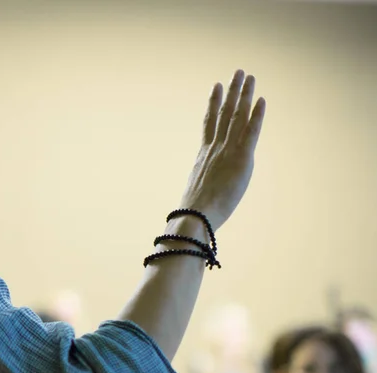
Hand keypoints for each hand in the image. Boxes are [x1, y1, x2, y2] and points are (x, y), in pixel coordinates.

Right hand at [181, 70, 264, 230]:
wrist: (196, 215)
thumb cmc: (194, 213)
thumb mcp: (196, 193)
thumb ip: (203, 183)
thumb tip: (200, 192)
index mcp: (203, 155)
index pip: (209, 123)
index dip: (213, 103)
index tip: (216, 86)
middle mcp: (214, 148)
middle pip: (224, 113)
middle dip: (232, 91)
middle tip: (237, 72)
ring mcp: (227, 151)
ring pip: (237, 116)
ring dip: (244, 94)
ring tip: (248, 76)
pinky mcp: (241, 159)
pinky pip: (251, 132)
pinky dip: (256, 115)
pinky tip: (261, 100)